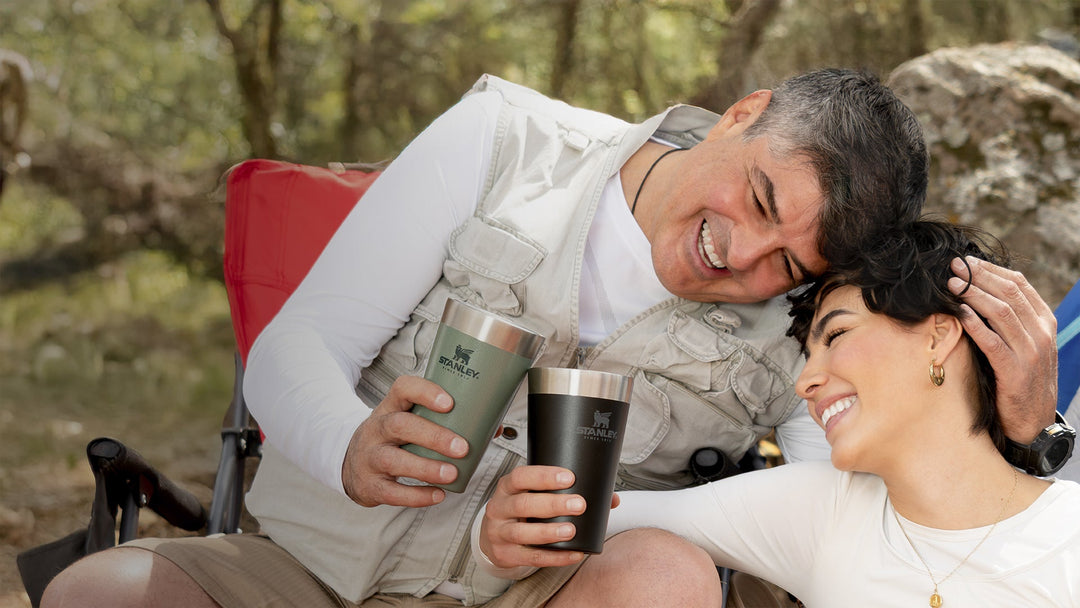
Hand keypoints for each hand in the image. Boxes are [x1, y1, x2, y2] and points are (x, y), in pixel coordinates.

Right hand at [342, 375, 468, 507]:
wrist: (351, 463)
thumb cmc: (393, 439)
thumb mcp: (409, 421)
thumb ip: (444, 421)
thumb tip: (491, 428)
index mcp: (390, 407)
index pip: (402, 388)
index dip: (425, 392)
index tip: (450, 402)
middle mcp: (376, 429)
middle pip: (400, 425)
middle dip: (434, 436)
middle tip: (462, 447)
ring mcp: (370, 457)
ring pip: (393, 460)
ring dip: (426, 468)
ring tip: (452, 474)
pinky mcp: (370, 485)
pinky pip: (391, 492)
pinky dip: (416, 496)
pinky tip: (438, 494)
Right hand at [479, 466, 596, 569]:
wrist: (493, 536)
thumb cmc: (521, 511)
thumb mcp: (533, 495)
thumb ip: (566, 492)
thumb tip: (610, 499)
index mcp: (508, 487)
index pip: (521, 476)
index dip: (544, 476)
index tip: (569, 478)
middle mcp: (499, 507)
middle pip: (523, 504)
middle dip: (552, 504)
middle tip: (579, 504)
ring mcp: (499, 532)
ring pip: (522, 532)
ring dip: (549, 532)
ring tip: (571, 530)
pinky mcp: (505, 554)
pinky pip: (531, 557)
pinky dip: (554, 557)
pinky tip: (573, 554)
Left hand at [949, 256, 1057, 442]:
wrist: (1033, 421)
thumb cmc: (1020, 378)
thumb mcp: (1022, 344)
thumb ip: (1008, 320)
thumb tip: (977, 292)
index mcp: (1044, 321)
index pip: (1019, 284)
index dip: (991, 269)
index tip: (967, 261)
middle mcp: (1041, 333)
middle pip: (1009, 292)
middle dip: (979, 276)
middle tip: (954, 266)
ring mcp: (1030, 352)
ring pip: (1002, 312)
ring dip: (974, 295)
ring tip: (952, 284)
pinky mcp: (1015, 371)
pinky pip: (993, 342)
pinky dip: (975, 325)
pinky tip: (958, 313)